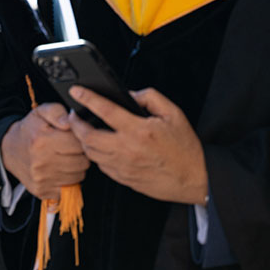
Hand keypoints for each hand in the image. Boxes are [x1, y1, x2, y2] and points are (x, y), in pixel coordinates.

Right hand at [0, 102, 89, 199]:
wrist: (8, 150)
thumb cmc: (29, 130)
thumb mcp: (41, 112)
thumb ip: (58, 112)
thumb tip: (70, 122)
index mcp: (43, 140)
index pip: (79, 144)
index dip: (80, 140)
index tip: (73, 138)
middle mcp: (42, 162)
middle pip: (82, 162)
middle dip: (80, 154)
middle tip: (70, 149)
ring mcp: (42, 179)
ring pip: (79, 176)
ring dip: (76, 168)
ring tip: (64, 158)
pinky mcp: (43, 191)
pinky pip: (69, 188)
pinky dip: (69, 180)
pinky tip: (60, 170)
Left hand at [67, 86, 206, 204]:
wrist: (196, 178)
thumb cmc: (185, 147)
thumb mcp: (173, 113)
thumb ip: (149, 97)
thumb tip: (129, 94)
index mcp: (139, 130)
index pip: (105, 110)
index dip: (87, 98)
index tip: (76, 91)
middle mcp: (127, 149)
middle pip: (88, 136)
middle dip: (75, 124)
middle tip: (74, 115)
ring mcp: (123, 166)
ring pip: (90, 153)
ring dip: (83, 140)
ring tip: (84, 129)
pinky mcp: (123, 178)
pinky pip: (100, 166)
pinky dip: (95, 154)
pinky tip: (99, 146)